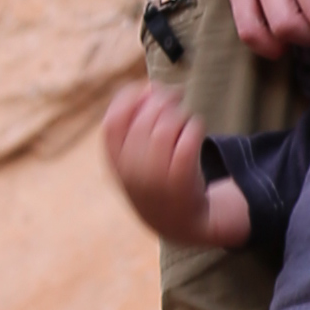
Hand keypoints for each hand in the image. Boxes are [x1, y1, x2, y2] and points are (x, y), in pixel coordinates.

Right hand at [103, 81, 250, 251]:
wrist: (180, 224)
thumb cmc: (158, 181)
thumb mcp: (136, 160)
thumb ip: (137, 127)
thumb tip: (150, 86)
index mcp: (116, 165)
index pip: (112, 123)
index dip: (128, 99)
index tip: (145, 88)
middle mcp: (132, 172)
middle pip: (144, 119)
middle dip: (162, 100)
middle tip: (175, 96)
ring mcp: (157, 178)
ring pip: (167, 126)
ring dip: (179, 113)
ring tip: (185, 117)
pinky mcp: (182, 180)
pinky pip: (188, 140)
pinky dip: (194, 126)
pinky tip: (196, 127)